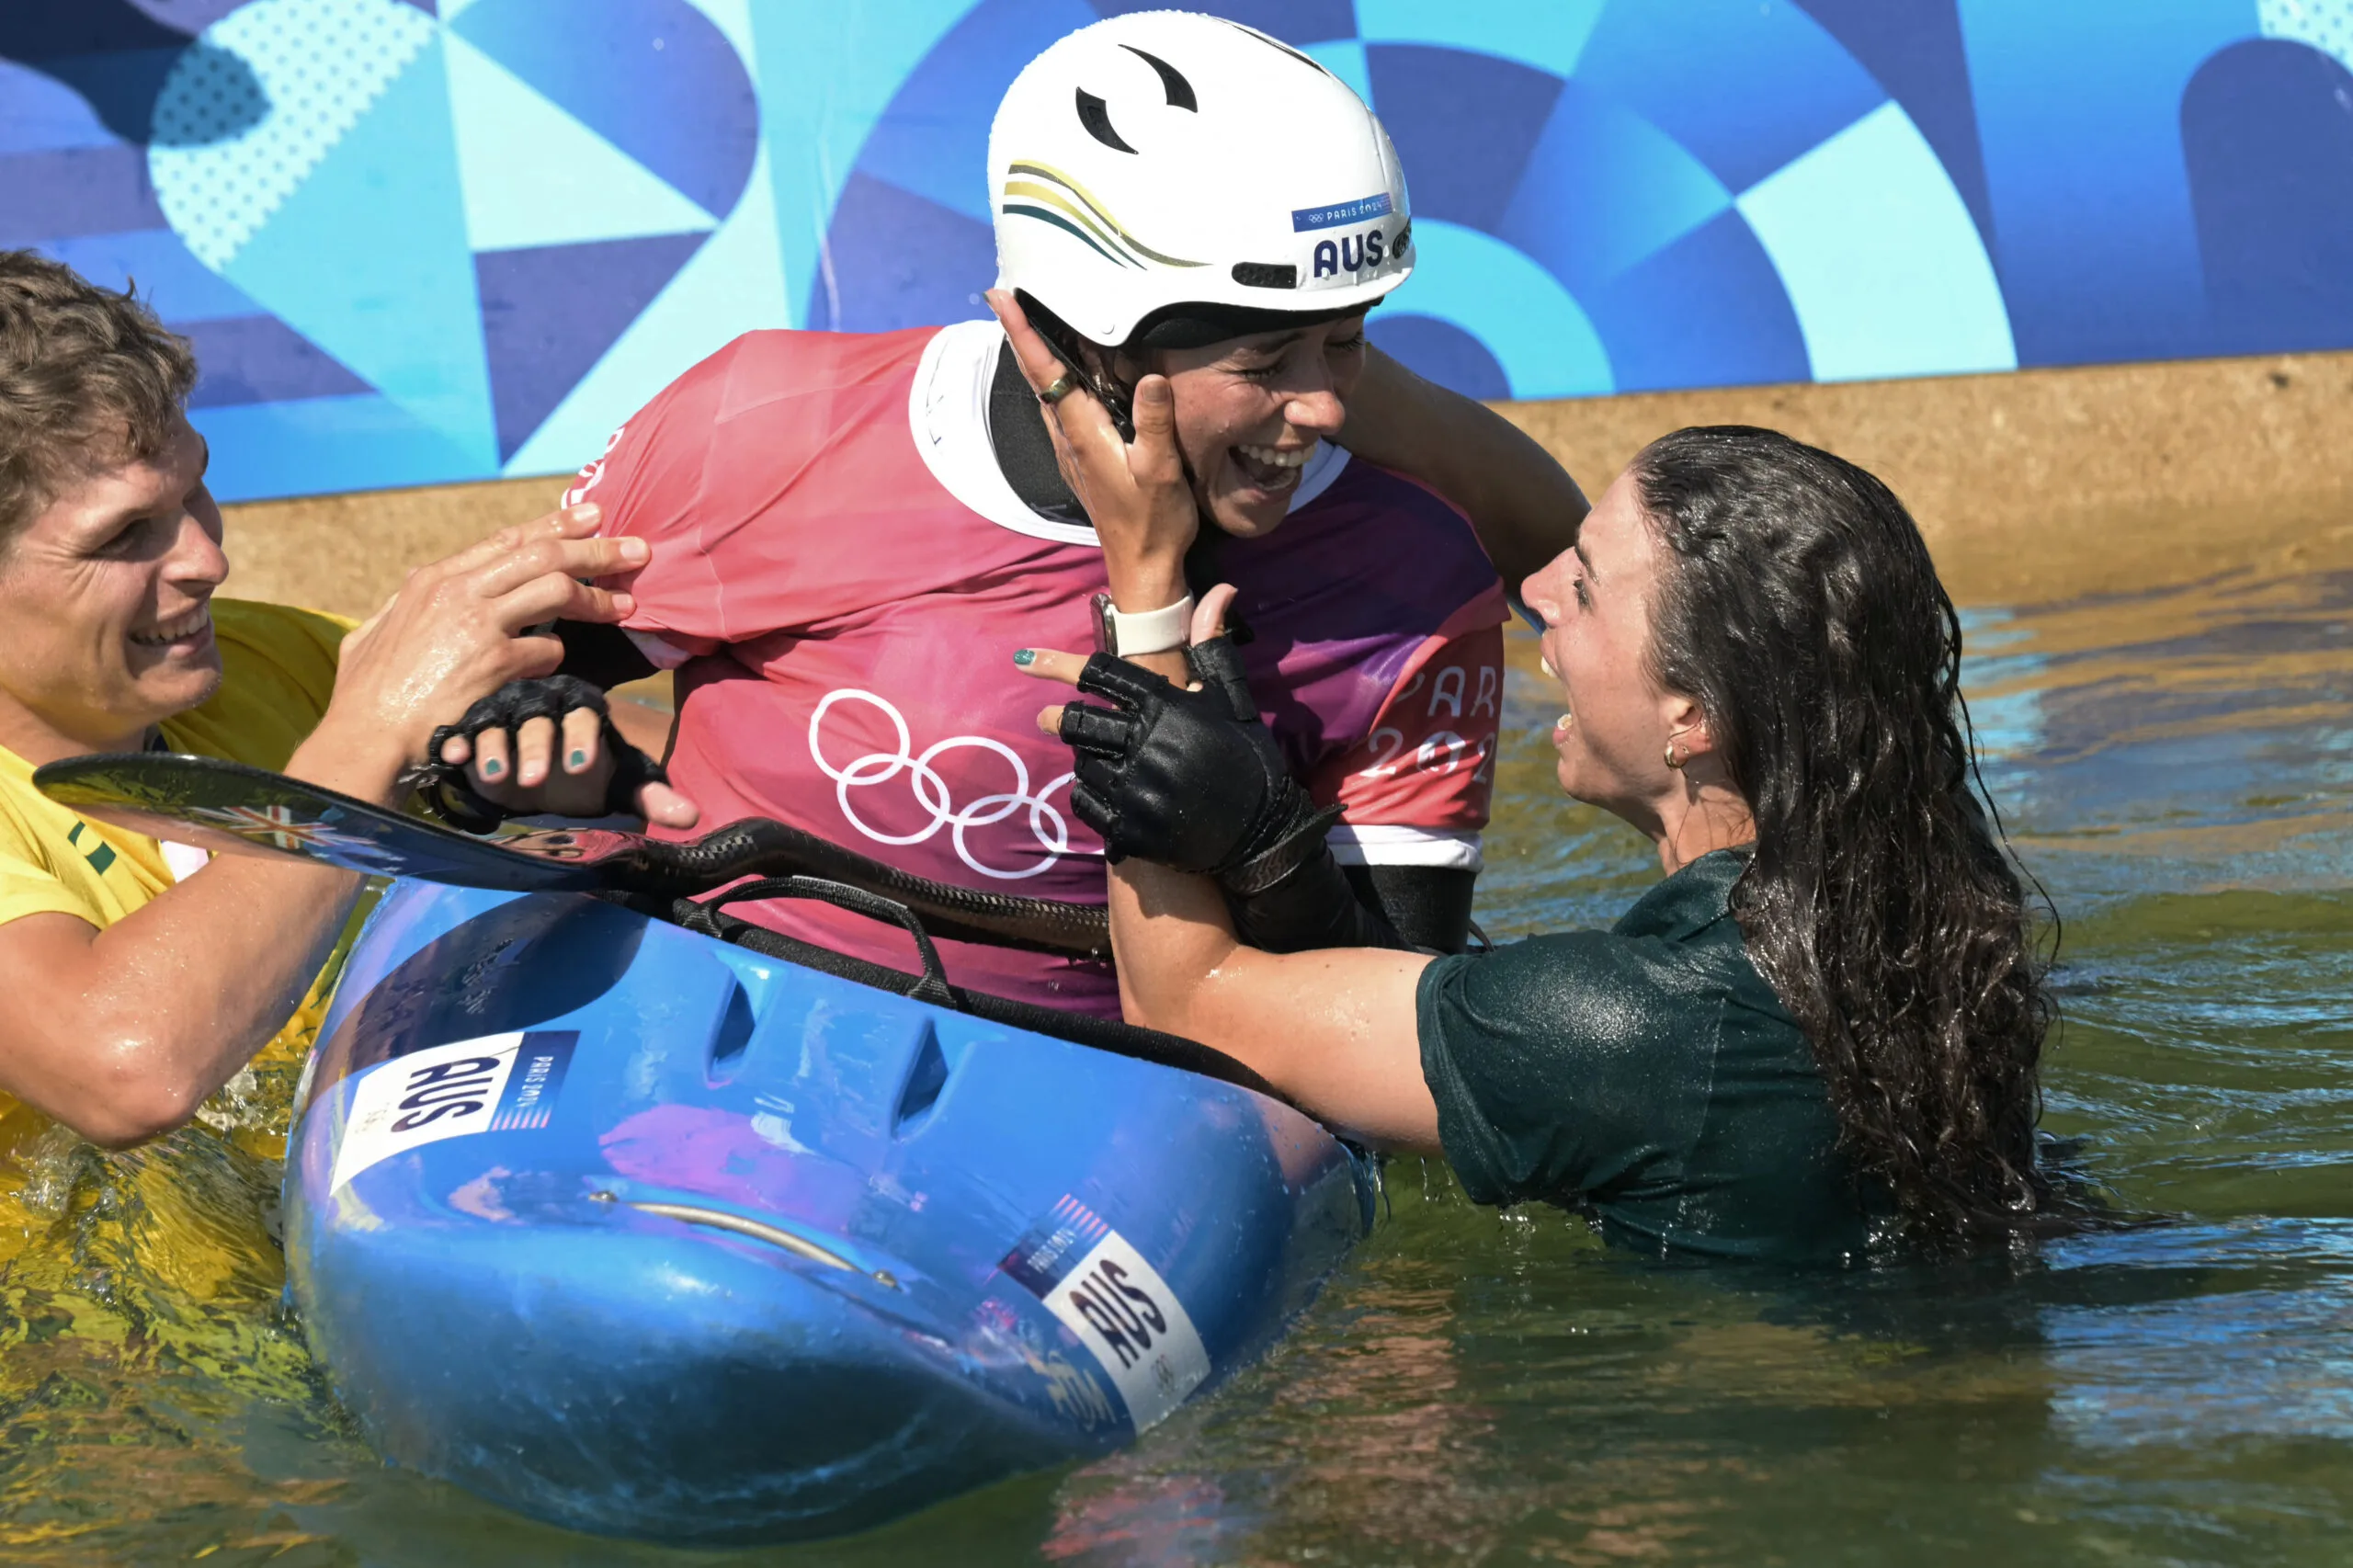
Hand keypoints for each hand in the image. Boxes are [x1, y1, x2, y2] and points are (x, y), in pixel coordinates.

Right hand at [304, 505, 644, 803]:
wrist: (365, 737)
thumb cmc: (363, 695)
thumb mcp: (372, 633)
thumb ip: (401, 607)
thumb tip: (413, 590)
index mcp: (432, 580)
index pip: (507, 540)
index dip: (555, 525)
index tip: (592, 517)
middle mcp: (457, 591)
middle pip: (543, 554)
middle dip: (596, 549)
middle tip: (637, 548)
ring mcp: (477, 624)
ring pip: (556, 590)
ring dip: (598, 597)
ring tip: (629, 604)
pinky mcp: (494, 663)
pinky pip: (547, 649)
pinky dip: (557, 656)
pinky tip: (558, 666)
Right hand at [431, 675, 698, 826]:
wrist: (542, 770)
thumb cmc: (585, 773)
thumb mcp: (618, 783)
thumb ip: (650, 796)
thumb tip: (691, 816)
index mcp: (583, 708)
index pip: (585, 716)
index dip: (582, 737)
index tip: (582, 767)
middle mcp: (543, 704)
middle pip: (540, 720)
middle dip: (536, 747)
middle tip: (535, 780)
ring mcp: (505, 713)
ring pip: (499, 723)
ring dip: (495, 746)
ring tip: (494, 776)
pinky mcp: (474, 726)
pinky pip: (463, 731)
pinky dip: (457, 742)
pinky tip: (451, 758)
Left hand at [985, 288, 1197, 610]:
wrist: (1143, 567)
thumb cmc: (1154, 521)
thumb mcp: (1161, 470)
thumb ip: (1154, 422)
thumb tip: (1149, 376)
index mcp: (1084, 433)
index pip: (1047, 372)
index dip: (1022, 332)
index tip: (1000, 297)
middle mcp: (1069, 437)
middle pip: (1038, 376)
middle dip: (1022, 334)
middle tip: (1008, 295)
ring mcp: (1072, 450)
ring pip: (1047, 392)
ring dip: (1036, 356)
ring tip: (1031, 321)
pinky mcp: (1083, 459)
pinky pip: (1062, 408)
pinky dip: (1057, 380)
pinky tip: (1069, 372)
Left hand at [1014, 588, 1334, 888]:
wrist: (1263, 831)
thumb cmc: (1247, 758)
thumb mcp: (1233, 697)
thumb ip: (1213, 646)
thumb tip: (1222, 589)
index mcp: (1165, 706)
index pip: (1099, 674)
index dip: (1059, 664)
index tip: (1028, 661)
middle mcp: (1143, 744)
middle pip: (1076, 721)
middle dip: (1056, 717)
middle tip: (1047, 716)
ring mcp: (1133, 788)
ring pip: (1080, 762)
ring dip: (1081, 757)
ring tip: (1092, 757)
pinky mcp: (1129, 827)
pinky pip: (1086, 803)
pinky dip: (1087, 794)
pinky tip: (1101, 791)